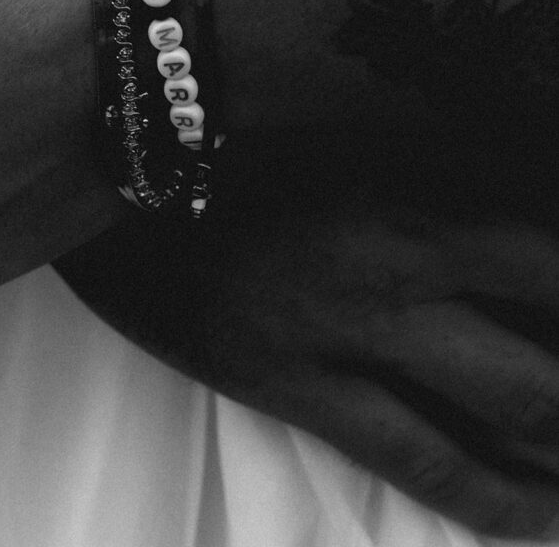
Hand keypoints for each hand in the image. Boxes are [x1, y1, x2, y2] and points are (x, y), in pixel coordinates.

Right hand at [58, 129, 558, 538]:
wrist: (108, 160)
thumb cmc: (229, 125)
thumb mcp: (346, 114)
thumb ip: (443, 145)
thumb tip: (526, 193)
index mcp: (414, 171)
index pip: (552, 248)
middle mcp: (397, 253)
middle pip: (549, 338)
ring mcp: (345, 326)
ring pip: (507, 407)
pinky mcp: (289, 380)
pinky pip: (414, 457)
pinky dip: (492, 495)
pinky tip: (536, 513)